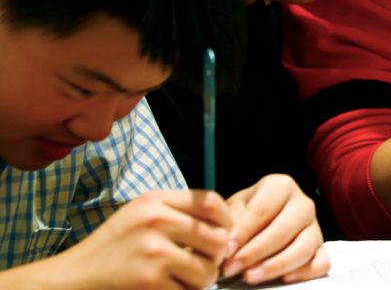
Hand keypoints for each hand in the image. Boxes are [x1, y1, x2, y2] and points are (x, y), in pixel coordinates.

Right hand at [54, 189, 231, 288]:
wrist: (73, 279)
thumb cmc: (112, 248)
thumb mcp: (141, 215)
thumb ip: (177, 212)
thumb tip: (224, 225)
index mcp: (155, 200)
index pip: (211, 202)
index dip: (226, 221)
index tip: (223, 235)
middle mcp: (156, 220)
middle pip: (217, 237)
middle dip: (216, 256)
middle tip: (204, 264)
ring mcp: (153, 251)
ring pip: (207, 269)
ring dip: (202, 280)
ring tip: (186, 279)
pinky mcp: (149, 280)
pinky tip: (167, 288)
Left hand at [221, 174, 329, 285]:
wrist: (258, 223)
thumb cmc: (244, 214)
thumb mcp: (232, 210)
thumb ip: (229, 223)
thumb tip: (228, 245)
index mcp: (280, 186)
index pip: (262, 209)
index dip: (243, 232)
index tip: (227, 250)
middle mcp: (303, 204)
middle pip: (283, 229)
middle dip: (255, 252)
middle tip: (232, 268)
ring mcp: (315, 227)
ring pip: (304, 247)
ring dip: (276, 265)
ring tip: (250, 276)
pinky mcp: (321, 249)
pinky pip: (322, 262)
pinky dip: (305, 272)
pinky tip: (283, 278)